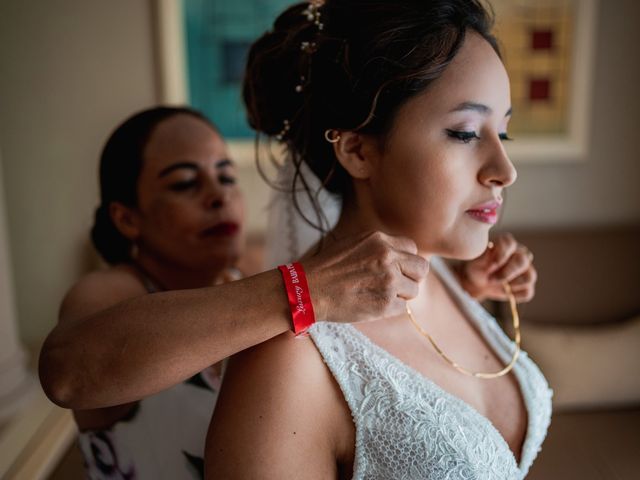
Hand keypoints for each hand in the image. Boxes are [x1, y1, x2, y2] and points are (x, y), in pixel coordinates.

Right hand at [302, 231, 428, 322]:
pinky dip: (390, 310)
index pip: (412, 248)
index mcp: (380, 240)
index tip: (396, 269)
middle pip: (421, 269)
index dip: (406, 261)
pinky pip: (403, 308)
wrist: (309, 289)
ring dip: (401, 295)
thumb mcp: (355, 244)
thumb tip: (402, 257)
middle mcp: (388, 258)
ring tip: (378, 295)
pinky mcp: (385, 303)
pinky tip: (372, 305)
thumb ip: (380, 247)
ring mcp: (389, 281)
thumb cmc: (328, 268)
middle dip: (411, 278)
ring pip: (414, 291)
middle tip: (396, 285)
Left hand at [457, 233, 536, 302]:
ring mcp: (527, 270)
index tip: (491, 264)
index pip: (510, 244)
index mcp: (507, 244)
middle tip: (491, 279)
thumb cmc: (478, 267)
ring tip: (496, 284)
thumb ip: (483, 255)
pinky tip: (503, 291)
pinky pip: (527, 292)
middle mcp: (521, 254)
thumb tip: (490, 250)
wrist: (479, 282)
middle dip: (506, 273)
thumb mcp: (476, 261)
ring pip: (529, 277)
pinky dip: (513, 295)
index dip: (502, 254)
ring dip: (511, 284)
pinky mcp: (527, 286)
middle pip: (522, 261)